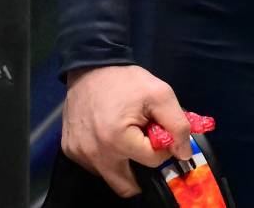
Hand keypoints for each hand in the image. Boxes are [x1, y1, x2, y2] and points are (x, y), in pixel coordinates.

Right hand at [62, 65, 193, 195]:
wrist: (90, 67)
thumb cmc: (127, 80)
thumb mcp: (161, 94)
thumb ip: (177, 125)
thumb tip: (183, 154)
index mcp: (117, 140)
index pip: (153, 161)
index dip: (162, 147)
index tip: (157, 130)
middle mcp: (94, 153)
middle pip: (127, 186)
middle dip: (142, 170)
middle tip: (145, 147)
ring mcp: (79, 154)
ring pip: (110, 177)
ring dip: (123, 163)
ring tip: (126, 136)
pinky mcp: (70, 150)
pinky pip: (94, 166)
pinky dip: (107, 158)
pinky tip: (109, 136)